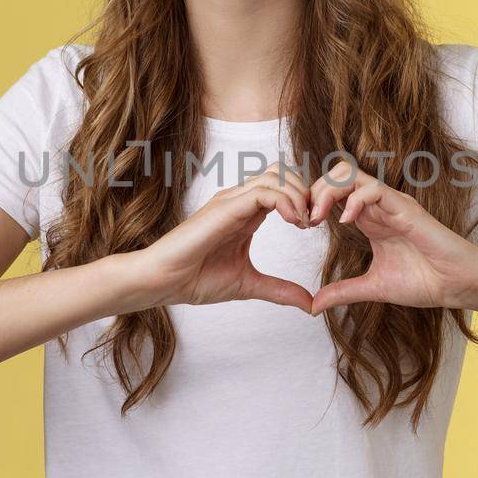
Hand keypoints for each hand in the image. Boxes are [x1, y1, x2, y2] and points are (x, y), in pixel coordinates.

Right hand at [130, 162, 315, 313]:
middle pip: (283, 172)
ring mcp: (231, 201)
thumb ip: (279, 290)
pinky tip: (293, 222)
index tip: (313, 225)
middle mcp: (239, 200)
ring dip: (299, 195)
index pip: (282, 185)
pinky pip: (264, 191)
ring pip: (276, 176)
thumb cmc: (195, 279)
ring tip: (304, 223)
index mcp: (246, 213)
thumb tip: (309, 305)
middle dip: (306, 192)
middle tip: (313, 221)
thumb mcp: (249, 285)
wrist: (163, 282)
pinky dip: (286, 201)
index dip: (304, 199)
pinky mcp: (225, 208)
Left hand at [307, 159, 477, 315]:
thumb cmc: (424, 281)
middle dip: (314, 191)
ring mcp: (391, 204)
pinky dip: (355, 200)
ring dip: (328, 191)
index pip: (334, 193)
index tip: (300, 224)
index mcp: (368, 220)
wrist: (456, 286)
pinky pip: (375, 189)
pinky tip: (346, 221)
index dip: (312, 202)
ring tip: (316, 217)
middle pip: (337, 176)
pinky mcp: (405, 208)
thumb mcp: (372, 288)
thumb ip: (343, 292)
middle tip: (303, 219)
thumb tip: (314, 306)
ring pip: (352, 175)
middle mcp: (377, 206)